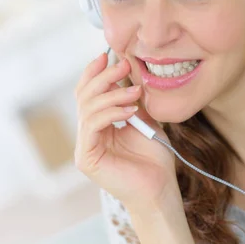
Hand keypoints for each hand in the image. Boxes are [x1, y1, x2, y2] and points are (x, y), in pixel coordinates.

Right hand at [74, 53, 182, 214]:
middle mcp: (88, 133)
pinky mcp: (86, 157)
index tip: (110, 54)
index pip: (88, 92)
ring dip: (112, 94)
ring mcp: (85, 145)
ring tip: (135, 92)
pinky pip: (93, 126)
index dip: (95, 72)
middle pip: (84, 96)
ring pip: (88, 108)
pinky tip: (131, 110)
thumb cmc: (154, 158)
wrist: (159, 188)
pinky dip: (111, 113)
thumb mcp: (146, 119)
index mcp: (99, 124)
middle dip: (103, 77)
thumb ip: (133, 98)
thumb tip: (128, 68)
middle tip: (123, 65)